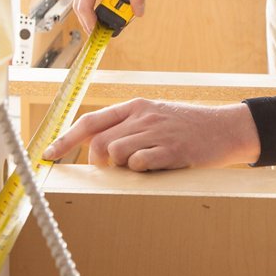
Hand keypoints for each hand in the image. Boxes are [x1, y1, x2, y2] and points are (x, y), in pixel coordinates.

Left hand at [41, 100, 260, 170]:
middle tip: (115, 167)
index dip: (66, 139)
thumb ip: (128, 127)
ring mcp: (157, 132)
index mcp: (136, 107)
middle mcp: (143, 116)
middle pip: (100, 141)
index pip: (91, 121)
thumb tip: (97, 148)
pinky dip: (143, 169)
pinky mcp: (171, 150)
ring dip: (125, 165)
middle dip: (100, 161)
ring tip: (146, 162)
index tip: (48, 154)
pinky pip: (140, 163)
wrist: (226, 128)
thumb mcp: (156, 117)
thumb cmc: (189, 127)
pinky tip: (160, 164)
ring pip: (117, 153)